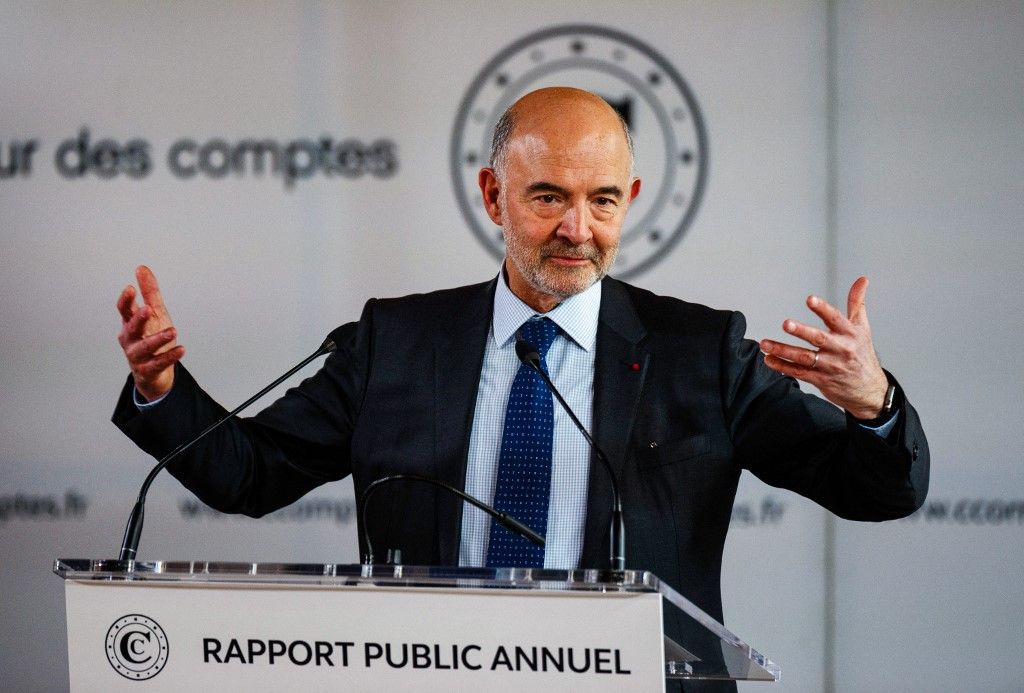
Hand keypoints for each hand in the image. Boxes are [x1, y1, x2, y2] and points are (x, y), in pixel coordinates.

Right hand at [116, 265, 183, 401]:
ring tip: (173, 330)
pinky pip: (158, 363)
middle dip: (139, 319)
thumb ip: (149, 292)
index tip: (130, 288)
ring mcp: (138, 356)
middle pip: (132, 329)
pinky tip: (181, 349)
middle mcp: (131, 340)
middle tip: (147, 309)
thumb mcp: (154, 313)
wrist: (154, 372)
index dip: (126, 300)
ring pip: (146, 347)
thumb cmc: (152, 337)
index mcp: (130, 323)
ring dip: (158, 339)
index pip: (124, 310)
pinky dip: (169, 356)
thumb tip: (141, 268)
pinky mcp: (148, 370)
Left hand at [759, 277, 888, 419]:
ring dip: (782, 350)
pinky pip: (799, 372)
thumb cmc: (862, 354)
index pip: (835, 318)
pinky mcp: (821, 380)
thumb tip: (862, 279)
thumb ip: (857, 303)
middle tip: (785, 324)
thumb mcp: (863, 328)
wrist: (869, 390)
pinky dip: (782, 366)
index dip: (822, 308)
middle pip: (818, 338)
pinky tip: (769, 360)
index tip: (810, 299)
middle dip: (801, 331)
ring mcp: (830, 366)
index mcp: (850, 333)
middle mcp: (841, 349)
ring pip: (804, 357)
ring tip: (764, 344)